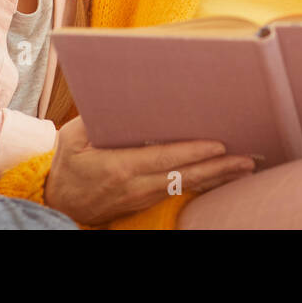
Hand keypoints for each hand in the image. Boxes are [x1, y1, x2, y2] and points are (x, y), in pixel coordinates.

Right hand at [44, 116, 255, 225]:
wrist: (55, 201)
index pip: (164, 158)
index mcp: (118, 167)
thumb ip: (99, 119)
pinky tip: (220, 177)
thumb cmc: (66, 163)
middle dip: (217, 167)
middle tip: (246, 158)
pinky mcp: (142, 203)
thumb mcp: (74, 136)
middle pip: (183, 177)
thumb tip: (127, 99)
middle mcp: (134, 186)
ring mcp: (140, 198)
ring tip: (244, 167)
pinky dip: (202, 184)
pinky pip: (178, 192)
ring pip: (185, 187)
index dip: (193, 153)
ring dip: (216, 177)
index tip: (218, 145)